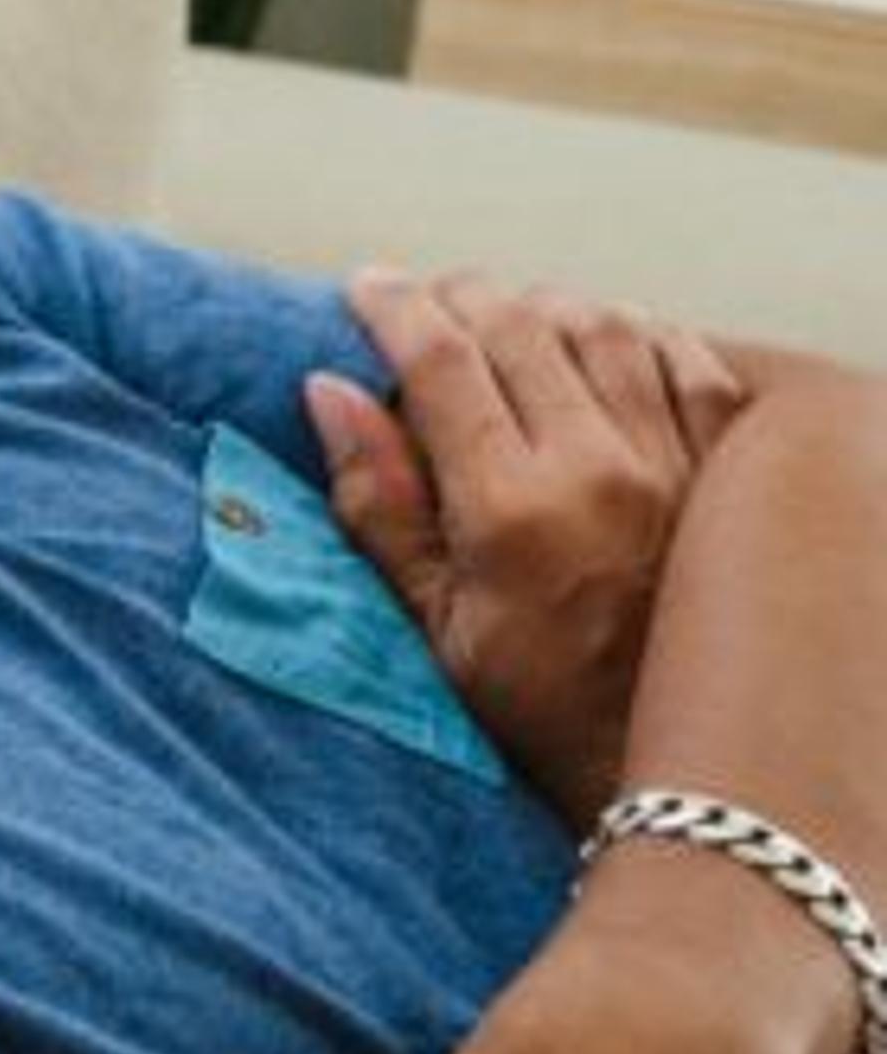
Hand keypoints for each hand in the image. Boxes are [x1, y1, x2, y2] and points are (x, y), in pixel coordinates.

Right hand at [307, 266, 749, 821]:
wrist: (679, 766)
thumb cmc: (541, 706)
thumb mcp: (431, 624)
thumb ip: (378, 504)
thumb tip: (329, 394)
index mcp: (512, 510)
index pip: (442, 363)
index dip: (395, 310)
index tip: (364, 287)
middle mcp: (600, 470)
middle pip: (520, 325)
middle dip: (461, 295)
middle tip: (426, 298)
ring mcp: (675, 463)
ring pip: (605, 326)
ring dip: (544, 304)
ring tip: (506, 315)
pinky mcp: (725, 471)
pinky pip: (689, 360)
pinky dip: (638, 331)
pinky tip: (602, 339)